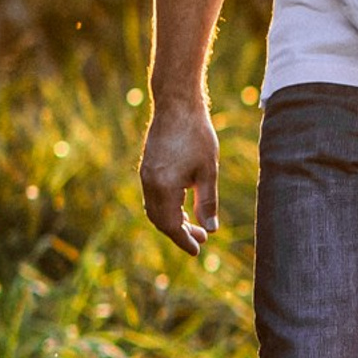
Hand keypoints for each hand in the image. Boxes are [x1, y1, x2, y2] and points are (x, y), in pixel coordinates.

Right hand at [139, 96, 219, 255]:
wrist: (177, 105)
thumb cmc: (197, 135)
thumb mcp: (208, 171)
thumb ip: (208, 202)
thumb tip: (211, 229)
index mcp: (163, 187)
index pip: (171, 225)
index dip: (184, 240)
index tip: (197, 251)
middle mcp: (149, 183)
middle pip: (161, 220)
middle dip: (180, 233)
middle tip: (202, 239)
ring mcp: (146, 175)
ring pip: (156, 209)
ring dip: (174, 220)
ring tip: (195, 226)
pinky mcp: (148, 167)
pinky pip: (154, 197)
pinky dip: (168, 207)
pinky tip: (184, 207)